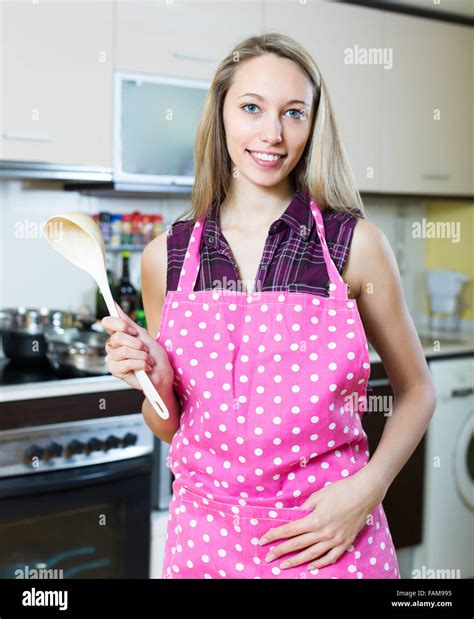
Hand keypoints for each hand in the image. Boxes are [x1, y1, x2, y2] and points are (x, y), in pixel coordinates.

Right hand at [101, 302, 173, 391]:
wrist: (161, 375)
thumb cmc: (154, 356)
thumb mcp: (143, 335)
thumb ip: (128, 322)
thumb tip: (114, 304)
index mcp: (118, 335)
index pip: (107, 322)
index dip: (119, 324)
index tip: (133, 330)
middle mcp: (112, 346)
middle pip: (117, 337)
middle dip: (137, 343)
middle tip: (145, 349)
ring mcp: (112, 359)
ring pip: (123, 351)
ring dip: (142, 355)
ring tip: (148, 360)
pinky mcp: (115, 371)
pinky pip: (127, 363)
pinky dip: (141, 364)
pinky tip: (145, 368)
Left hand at [258, 467, 385, 570]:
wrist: (364, 493)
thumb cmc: (341, 490)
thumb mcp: (318, 495)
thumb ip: (305, 508)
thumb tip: (295, 516)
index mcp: (315, 519)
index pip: (290, 530)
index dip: (275, 535)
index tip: (263, 540)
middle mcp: (324, 533)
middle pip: (297, 544)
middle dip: (280, 551)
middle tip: (267, 557)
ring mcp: (335, 540)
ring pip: (311, 555)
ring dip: (296, 561)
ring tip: (283, 566)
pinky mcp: (345, 543)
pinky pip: (330, 558)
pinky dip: (319, 564)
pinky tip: (310, 567)